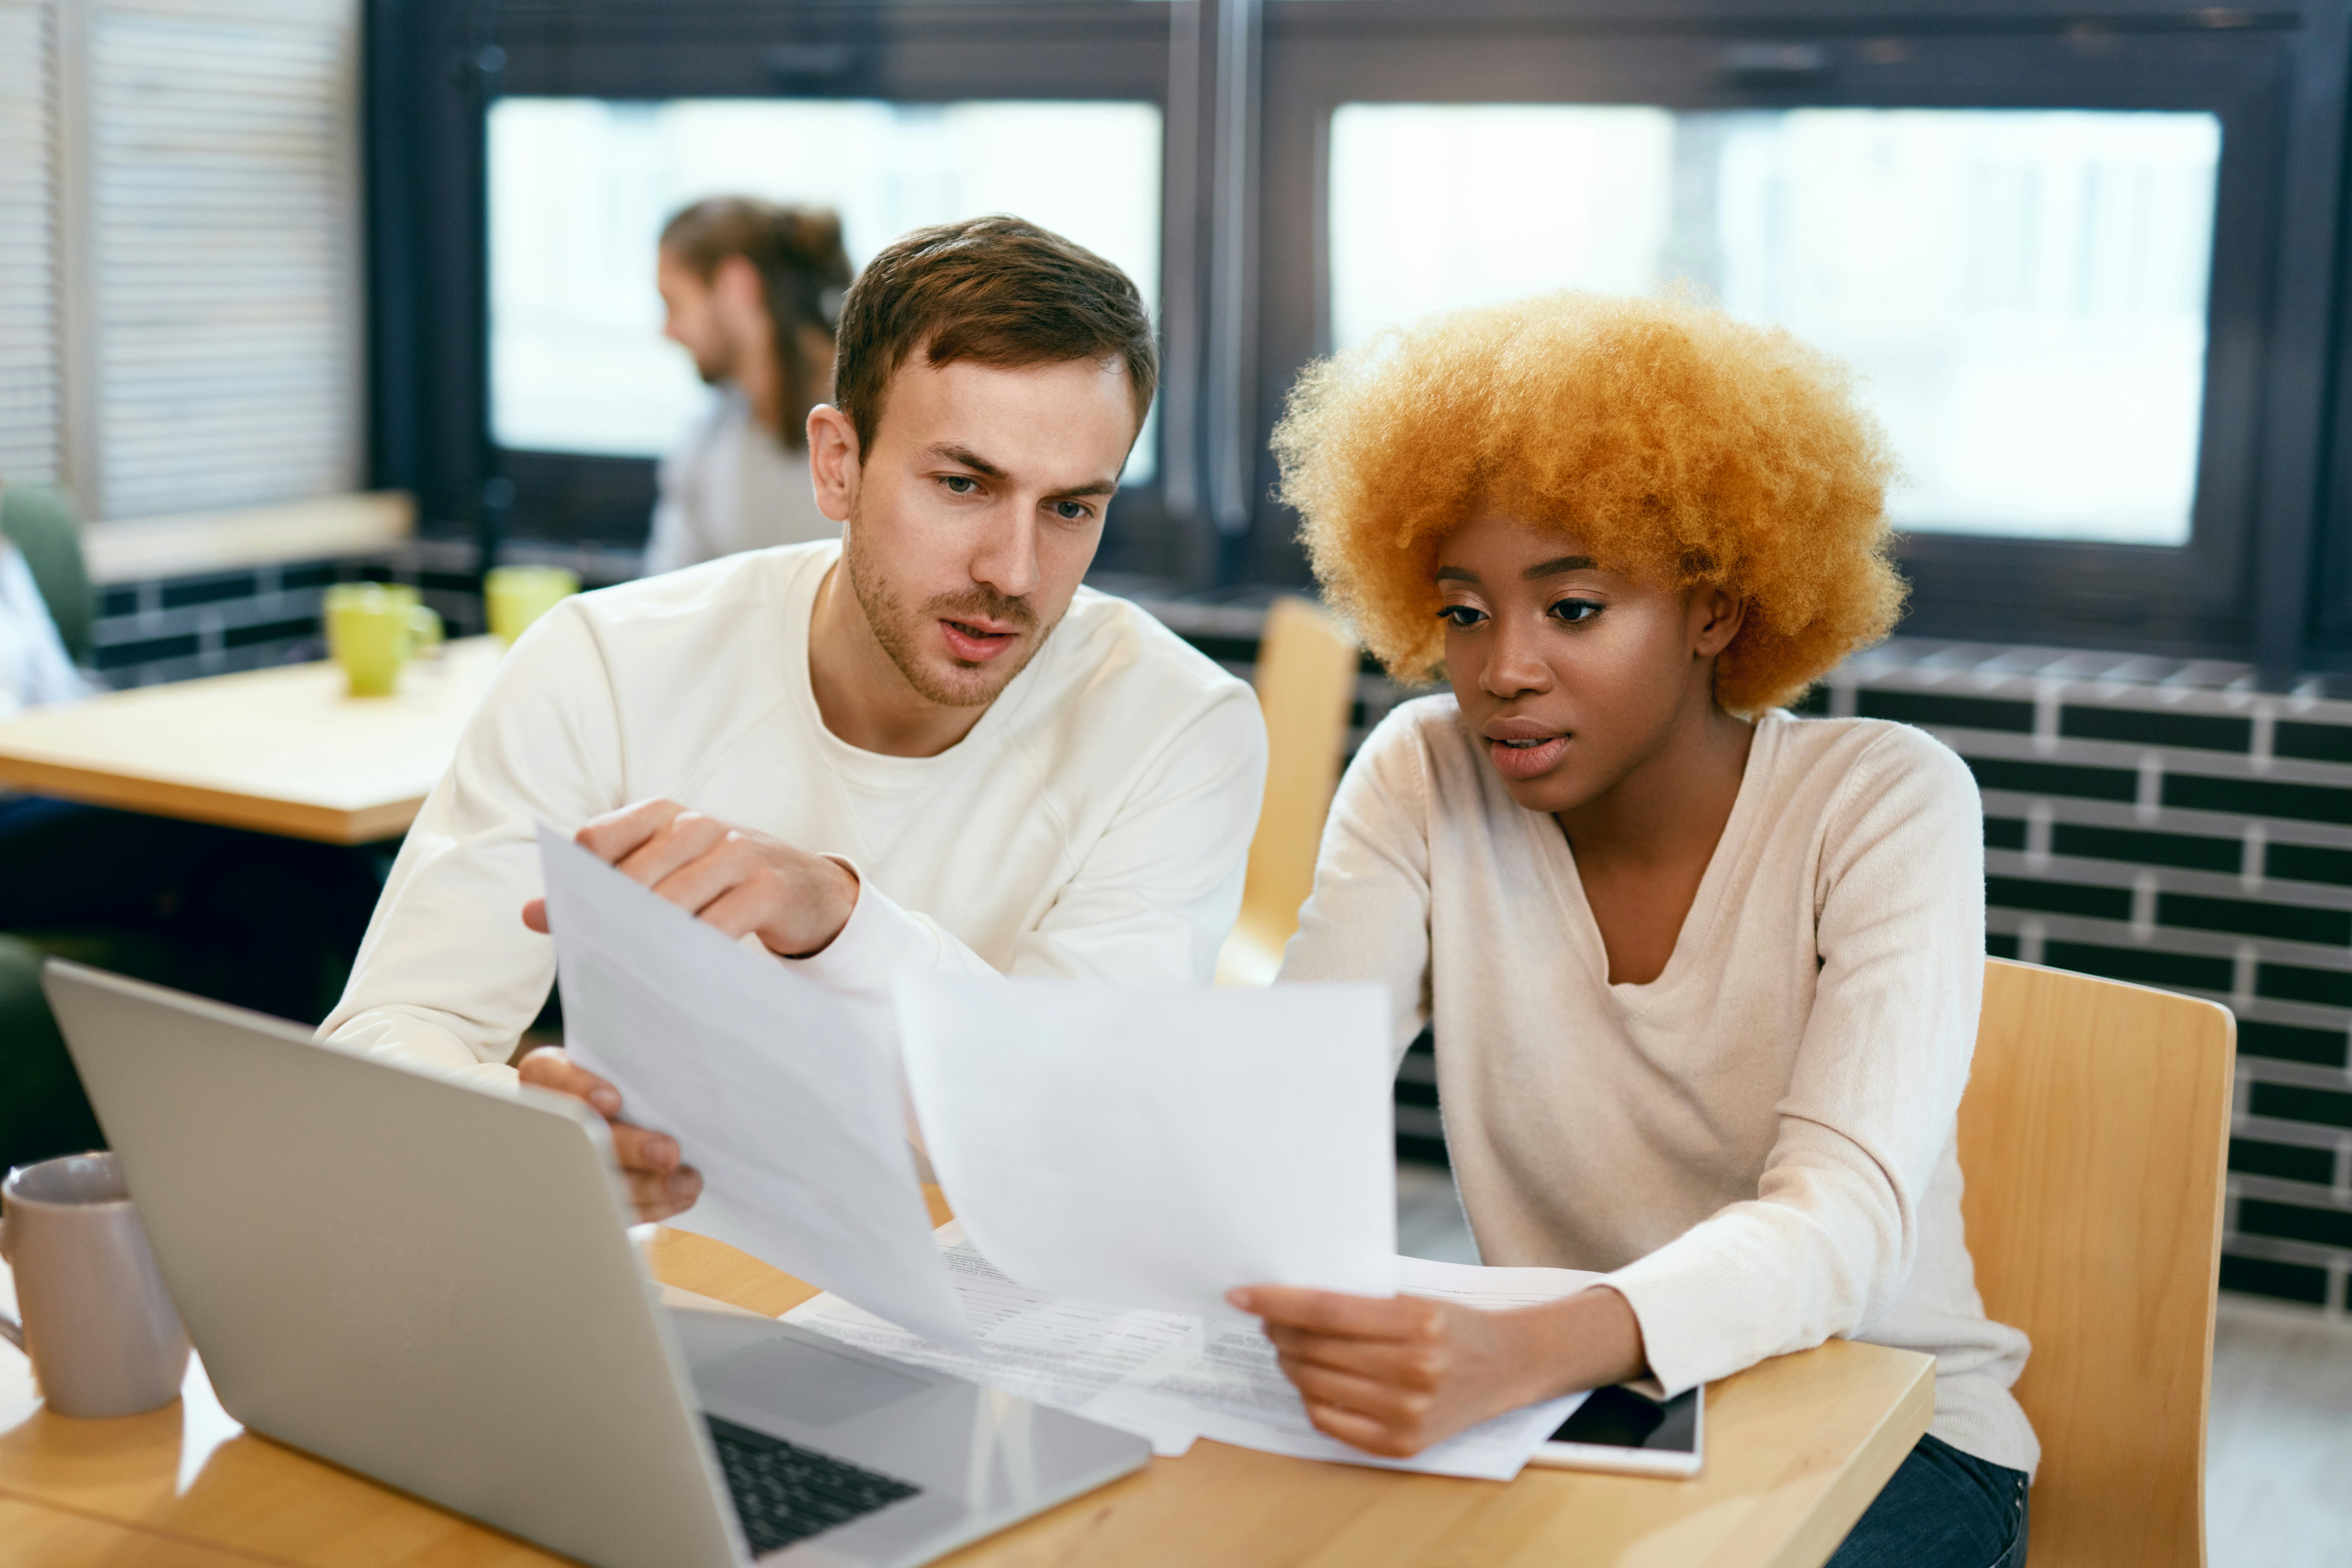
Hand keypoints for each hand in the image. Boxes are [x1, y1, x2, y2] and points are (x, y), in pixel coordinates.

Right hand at [518, 1047, 703, 1221]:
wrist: (602, 1115)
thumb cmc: (617, 1079)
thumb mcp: (619, 1067)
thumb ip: (635, 1072)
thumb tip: (682, 1083)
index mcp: (548, 1076)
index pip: (547, 1073)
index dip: (579, 1088)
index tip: (613, 1101)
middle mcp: (551, 1118)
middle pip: (579, 1136)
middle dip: (628, 1147)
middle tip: (669, 1153)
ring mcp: (562, 1161)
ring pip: (595, 1181)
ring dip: (647, 1185)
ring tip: (685, 1182)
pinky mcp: (585, 1194)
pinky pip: (611, 1207)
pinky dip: (649, 1205)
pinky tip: (678, 1196)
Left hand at [522, 799, 859, 957]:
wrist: (810, 888)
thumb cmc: (721, 882)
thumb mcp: (666, 871)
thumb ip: (603, 887)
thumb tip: (530, 913)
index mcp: (663, 814)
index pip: (598, 840)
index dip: (573, 882)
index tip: (561, 922)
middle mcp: (699, 825)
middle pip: (632, 876)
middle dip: (606, 921)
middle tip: (589, 962)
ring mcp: (737, 853)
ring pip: (672, 903)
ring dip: (644, 943)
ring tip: (624, 976)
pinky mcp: (768, 889)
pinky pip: (718, 926)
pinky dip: (692, 955)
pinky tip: (675, 978)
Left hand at [1227, 1282, 1646, 1457]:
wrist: (1504, 1365)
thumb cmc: (1452, 1324)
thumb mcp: (1413, 1297)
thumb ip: (1358, 1300)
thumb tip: (1286, 1301)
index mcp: (1418, 1322)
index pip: (1325, 1310)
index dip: (1277, 1301)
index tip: (1242, 1294)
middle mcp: (1414, 1369)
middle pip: (1315, 1348)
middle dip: (1278, 1331)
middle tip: (1268, 1319)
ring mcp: (1408, 1412)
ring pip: (1315, 1383)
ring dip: (1289, 1362)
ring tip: (1287, 1347)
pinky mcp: (1402, 1443)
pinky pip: (1328, 1420)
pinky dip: (1310, 1398)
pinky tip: (1310, 1380)